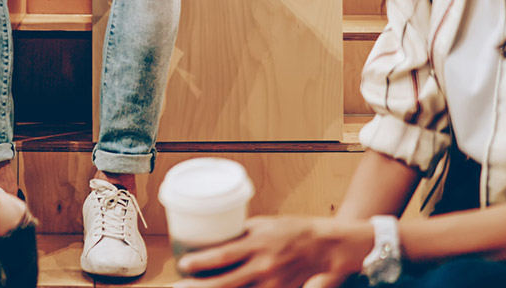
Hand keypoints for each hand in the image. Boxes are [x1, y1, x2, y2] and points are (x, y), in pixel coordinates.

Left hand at [176, 216, 359, 287]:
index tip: (183, 263)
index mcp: (258, 244)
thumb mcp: (265, 224)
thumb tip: (214, 239)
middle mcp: (263, 266)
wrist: (327, 247)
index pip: (223, 255)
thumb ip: (241, 233)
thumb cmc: (294, 231)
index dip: (201, 261)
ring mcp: (272, 284)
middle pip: (225, 282)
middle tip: (178, 286)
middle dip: (199, 287)